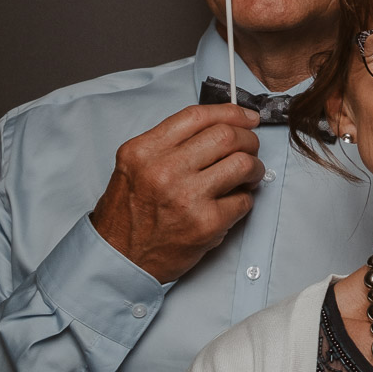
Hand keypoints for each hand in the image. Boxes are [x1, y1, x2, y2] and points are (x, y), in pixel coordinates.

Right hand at [89, 103, 262, 282]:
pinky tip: (231, 204)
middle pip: (227, 136)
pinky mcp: (205, 223)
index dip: (231, 112)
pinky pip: (245, 200)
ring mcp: (185, 197)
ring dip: (254, 168)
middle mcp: (163, 170)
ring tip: (247, 176)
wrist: (118, 259)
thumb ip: (172, 144)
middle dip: (249, 140)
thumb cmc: (130, 212)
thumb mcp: (136, 166)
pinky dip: (245, 199)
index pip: (198, 116)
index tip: (248, 117)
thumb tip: (223, 124)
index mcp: (144, 150)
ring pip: (243, 163)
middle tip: (250, 150)